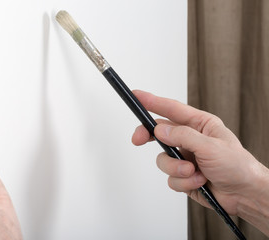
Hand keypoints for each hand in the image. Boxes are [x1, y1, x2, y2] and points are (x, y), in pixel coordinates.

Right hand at [131, 90, 265, 215]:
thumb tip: (160, 131)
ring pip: (163, 159)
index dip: (151, 102)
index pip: (171, 109)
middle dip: (148, 137)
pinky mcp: (182, 175)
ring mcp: (184, 157)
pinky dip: (183, 182)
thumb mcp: (211, 146)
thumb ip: (183, 137)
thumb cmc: (237, 166)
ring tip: (193, 171)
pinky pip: (170, 178)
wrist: (244, 194)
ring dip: (176, 168)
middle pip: (158, 133)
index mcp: (199, 124)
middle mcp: (189, 139)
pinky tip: (199, 181)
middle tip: (138, 139)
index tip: (136, 96)